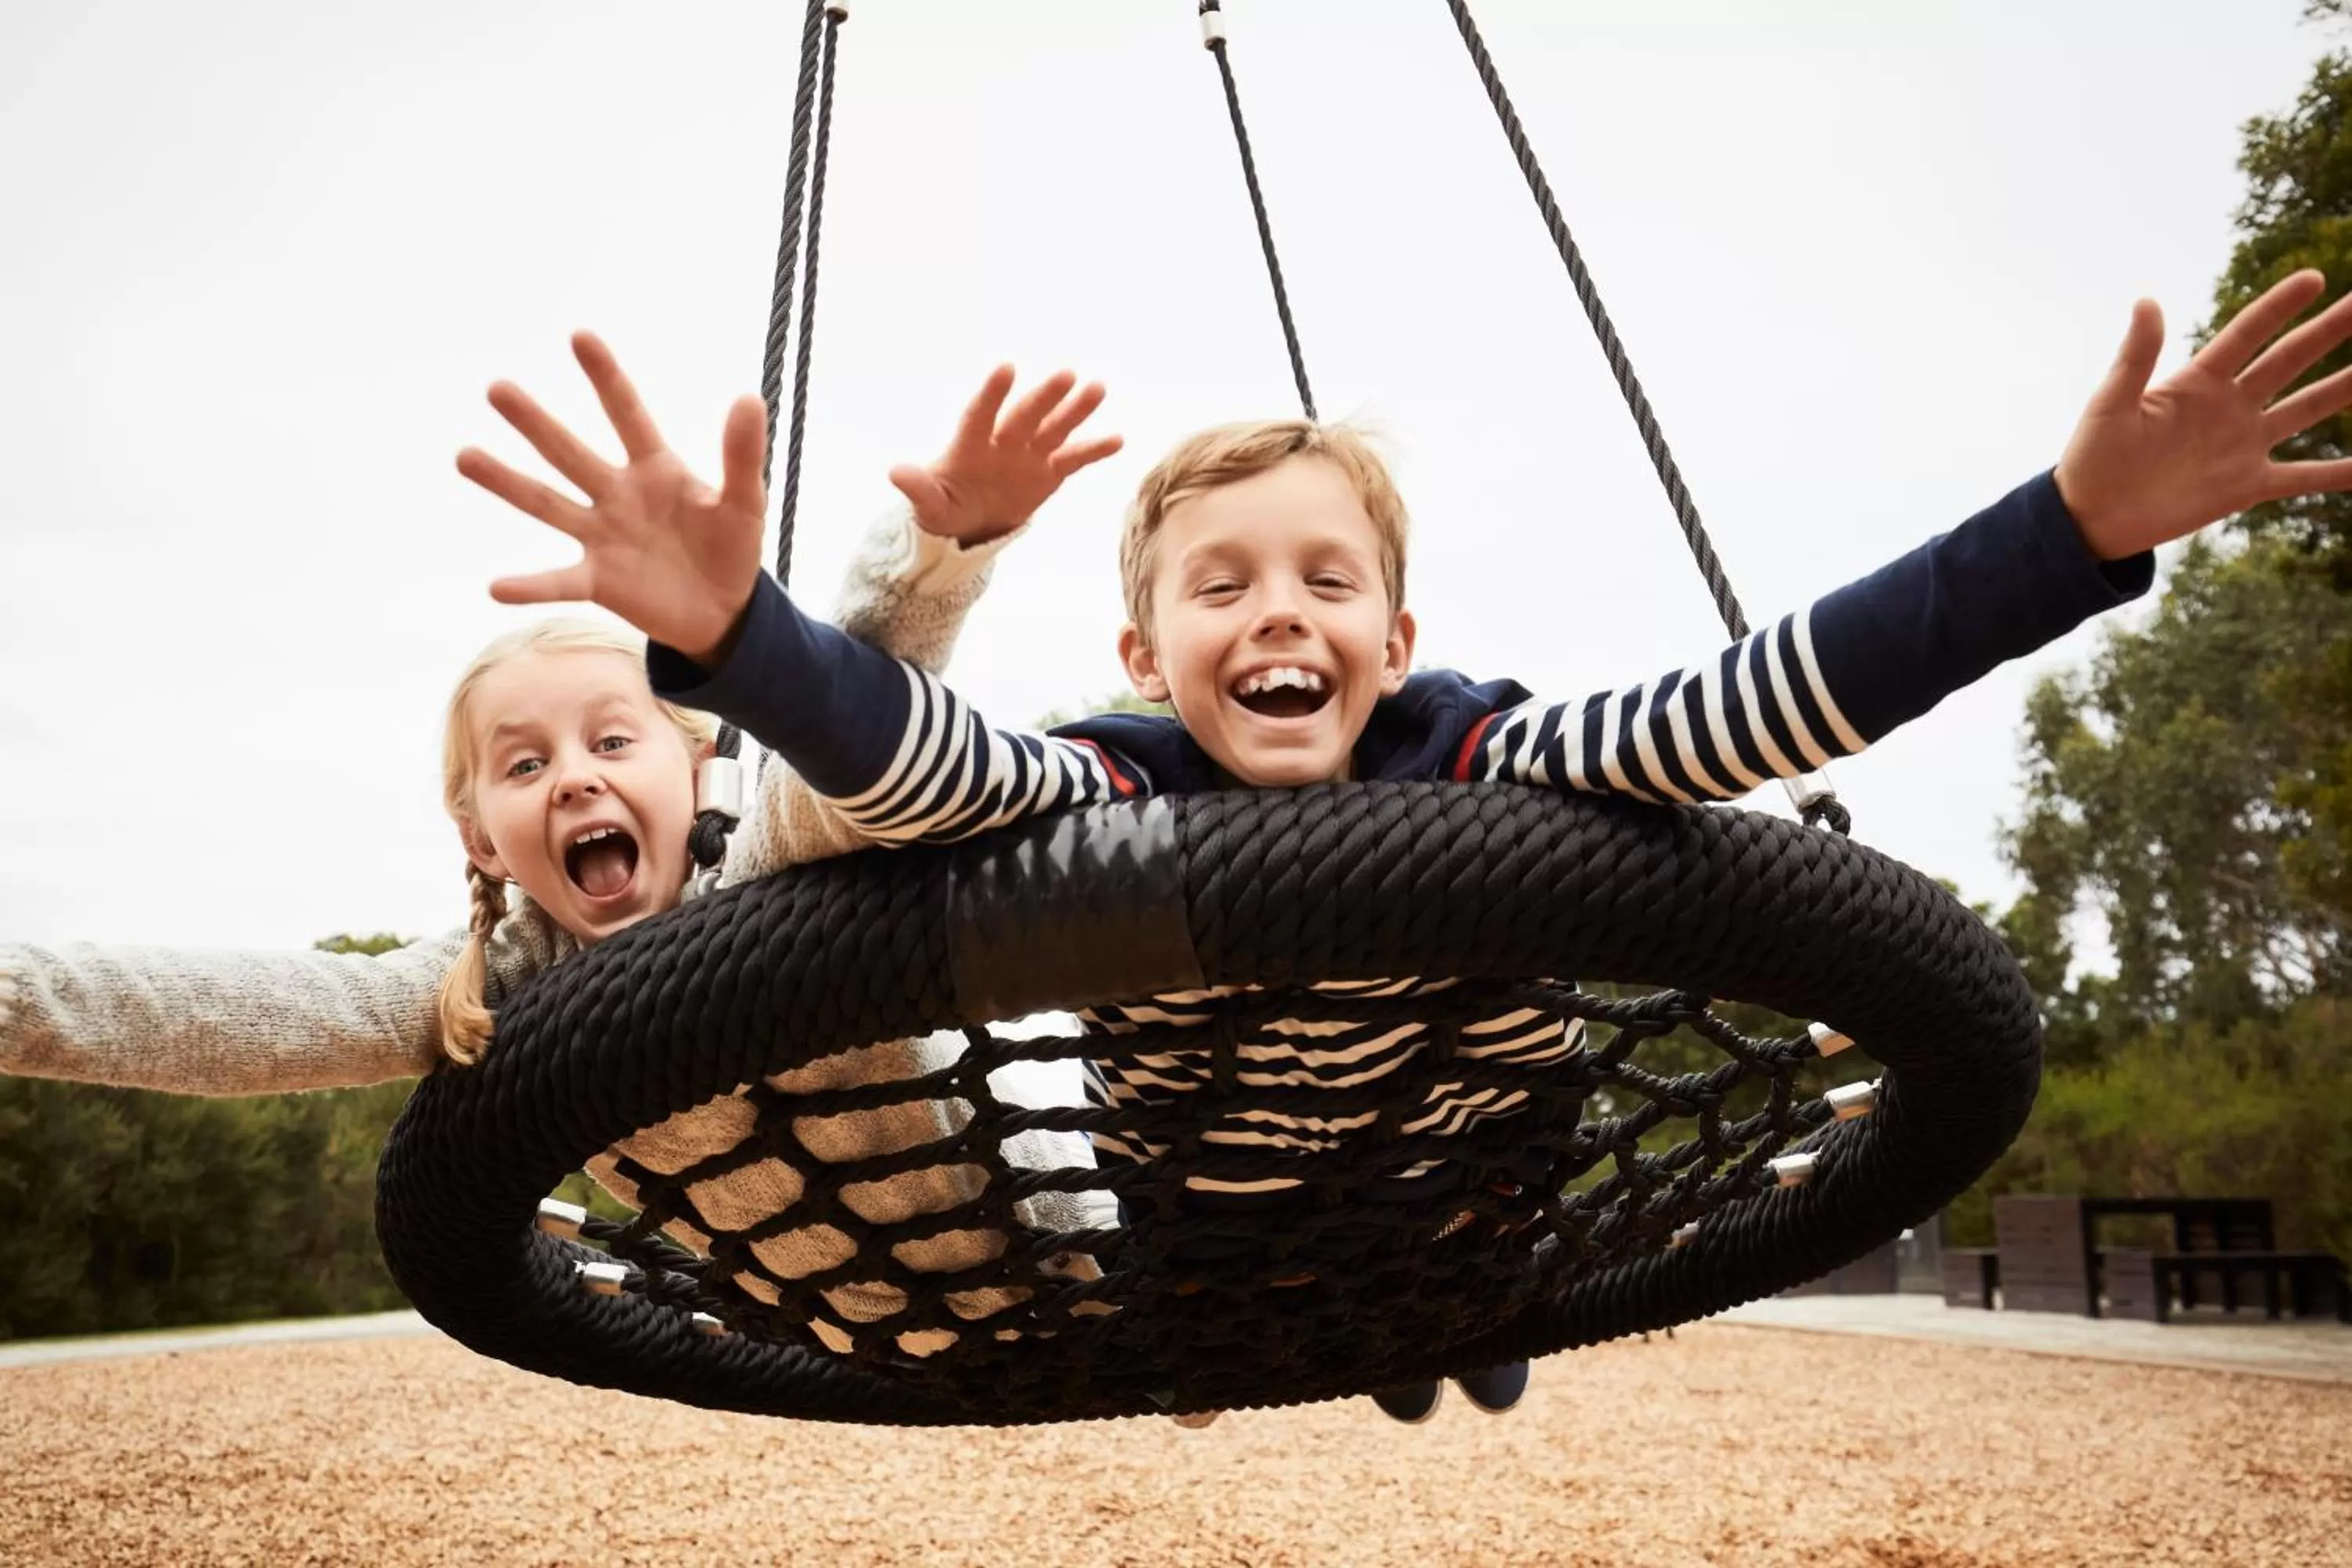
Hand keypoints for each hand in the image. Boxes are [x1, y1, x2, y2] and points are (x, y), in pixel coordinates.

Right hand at [458, 333, 767, 665]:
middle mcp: (617, 494)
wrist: (723, 610)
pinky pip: (559, 583)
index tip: (580, 336)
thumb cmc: (731, 546)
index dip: (606, 378)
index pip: (627, 414)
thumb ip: (741, 455)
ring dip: (507, 483)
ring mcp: (602, 536)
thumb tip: (749, 398)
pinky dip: (529, 586)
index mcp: (655, 468)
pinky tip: (495, 586)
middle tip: (497, 388)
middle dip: (536, 423)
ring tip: (464, 455)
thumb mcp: (744, 501)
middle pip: (571, 452)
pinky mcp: (598, 581)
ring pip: (548, 504)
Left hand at [887, 366, 1122, 543]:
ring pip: (1054, 427)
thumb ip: (918, 488)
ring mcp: (1029, 455)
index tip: (1006, 368)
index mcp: (970, 446)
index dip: (993, 394)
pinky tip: (1117, 439)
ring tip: (1097, 388)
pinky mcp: (1049, 471)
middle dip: (1044, 397)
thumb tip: (895, 472)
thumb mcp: (928, 504)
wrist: (969, 523)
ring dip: (1075, 410)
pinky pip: (1074, 458)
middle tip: (1066, 374)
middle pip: (1025, 416)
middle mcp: (1003, 443)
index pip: (980, 415)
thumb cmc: (943, 508)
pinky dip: (1094, 450)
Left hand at [2056, 269, 2351, 558]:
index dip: (2278, 307)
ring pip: (2307, 409)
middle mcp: (2230, 406)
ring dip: (2344, 387)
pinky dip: (2337, 473)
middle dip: (2329, 331)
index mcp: (2197, 382)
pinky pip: (2302, 476)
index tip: (2314, 279)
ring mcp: (2243, 444)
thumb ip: (2135, 357)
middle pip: (2289, 360)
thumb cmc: (2093, 457)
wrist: (2092, 518)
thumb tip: (2146, 300)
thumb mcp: (2111, 404)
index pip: (2246, 334)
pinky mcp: (2247, 485)